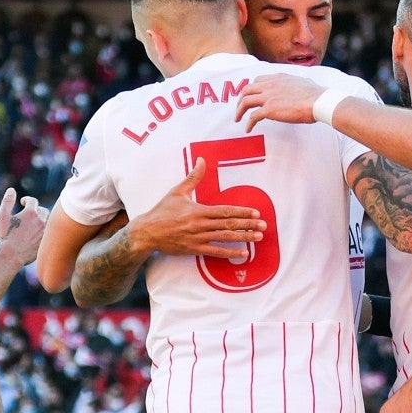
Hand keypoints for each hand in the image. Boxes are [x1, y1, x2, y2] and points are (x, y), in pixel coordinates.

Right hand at [0, 189, 49, 265]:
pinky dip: (44, 232)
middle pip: (43, 210)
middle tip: (30, 213)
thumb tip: (11, 189)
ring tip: (35, 223)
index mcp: (30, 213)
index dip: (27, 200)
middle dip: (37, 210)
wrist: (12, 255)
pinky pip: (49, 234)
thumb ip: (7, 201)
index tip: (23, 202)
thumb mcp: (2, 216)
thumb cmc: (5, 236)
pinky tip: (37, 235)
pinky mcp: (46, 242)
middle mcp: (41, 220)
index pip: (32, 201)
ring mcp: (45, 232)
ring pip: (48, 222)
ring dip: (42, 220)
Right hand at [128, 158, 265, 258]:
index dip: (241, 212)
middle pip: (228, 224)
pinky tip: (244, 253)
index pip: (224, 211)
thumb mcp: (177, 192)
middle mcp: (200, 224)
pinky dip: (230, 253)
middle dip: (248, 225)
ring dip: (243, 238)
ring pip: (225, 238)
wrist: (148, 232)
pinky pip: (216, 252)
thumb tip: (202, 159)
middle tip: (264, 225)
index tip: (256, 212)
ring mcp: (198, 238)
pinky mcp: (194, 249)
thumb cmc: (162, 211)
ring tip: (258, 237)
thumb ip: (193, 177)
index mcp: (198, 210)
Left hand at [235, 74, 326, 132]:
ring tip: (238, 119)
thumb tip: (298, 87)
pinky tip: (248, 129)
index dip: (252, 89)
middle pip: (247, 89)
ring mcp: (269, 97)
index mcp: (278, 78)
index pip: (258, 80)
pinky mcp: (270, 110)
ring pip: (245, 101)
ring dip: (239, 111)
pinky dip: (248, 123)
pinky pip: (253, 117)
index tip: (251, 97)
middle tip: (239, 108)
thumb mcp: (302, 82)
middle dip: (240, 99)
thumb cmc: (315, 94)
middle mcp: (270, 85)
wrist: (318, 101)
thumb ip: (294, 84)